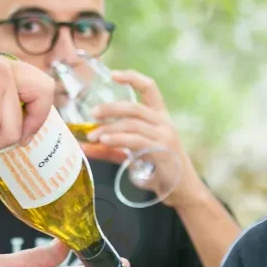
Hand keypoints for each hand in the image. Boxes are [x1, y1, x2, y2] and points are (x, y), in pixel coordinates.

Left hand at [81, 69, 204, 208]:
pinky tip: (105, 141)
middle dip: (111, 108)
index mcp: (160, 118)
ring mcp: (164, 136)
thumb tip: (85, 145)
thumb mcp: (133, 156)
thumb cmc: (159, 172)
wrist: (182, 191)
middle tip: (92, 114)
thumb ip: (111, 148)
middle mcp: (164, 123)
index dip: (132, 78)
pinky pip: (136, 140)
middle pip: (135, 106)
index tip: (113, 74)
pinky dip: (118, 139)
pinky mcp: (162, 150)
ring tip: (93, 135)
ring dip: (110, 128)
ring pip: (133, 123)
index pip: (150, 88)